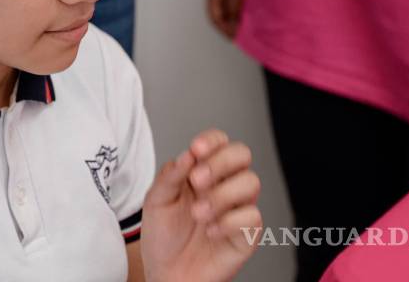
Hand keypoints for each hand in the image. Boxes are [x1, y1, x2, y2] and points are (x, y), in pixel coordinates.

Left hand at [141, 130, 261, 281]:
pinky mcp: (246, 235)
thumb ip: (170, 176)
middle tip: (197, 181)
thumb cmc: (163, 237)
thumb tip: (187, 155)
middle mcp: (223, 186)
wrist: (166, 274)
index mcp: (202, 172)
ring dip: (222, 194)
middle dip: (220, 162)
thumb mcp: (156, 201)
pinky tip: (210, 231)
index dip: (212, 140)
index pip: (219, 143)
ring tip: (199, 213)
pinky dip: (229, 222)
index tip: (196, 149)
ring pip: (251, 182)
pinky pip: (252, 217)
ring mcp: (237, 209)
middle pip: (242, 155)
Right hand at [206, 0, 253, 38]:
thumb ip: (234, 6)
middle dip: (234, 23)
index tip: (239, 39)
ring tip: (257, 22)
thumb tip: (235, 24)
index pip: (215, 16)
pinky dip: (250, 3)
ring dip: (244, 13)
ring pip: (235, 3)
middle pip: (224, 11)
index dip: (225, 29)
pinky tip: (262, 5)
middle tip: (249, 34)